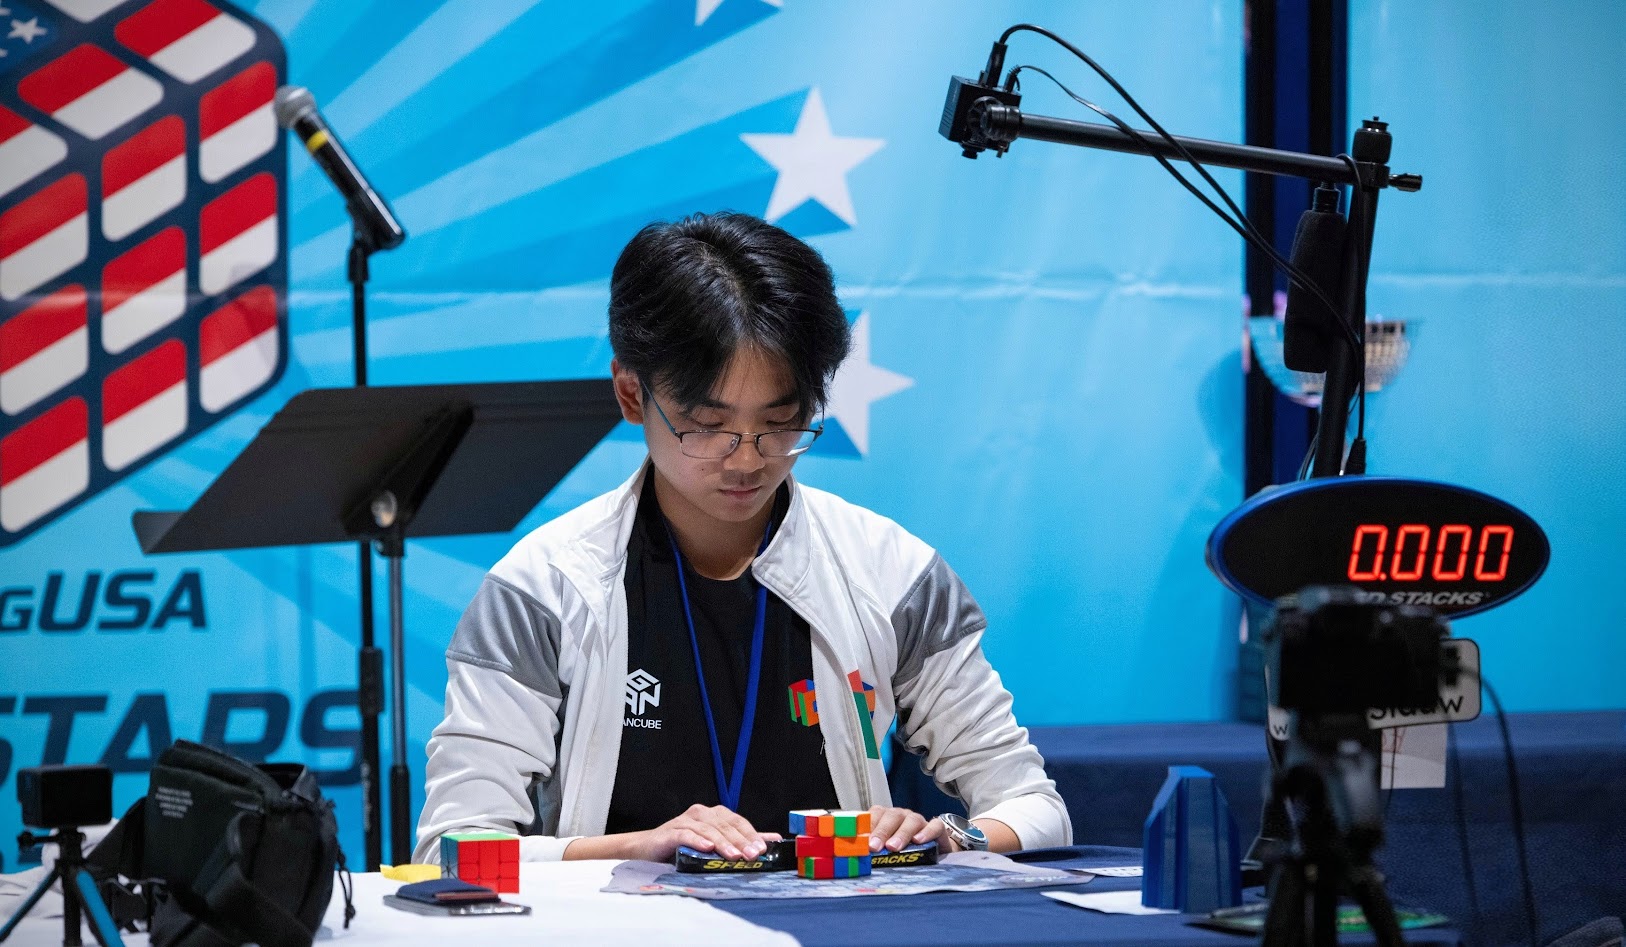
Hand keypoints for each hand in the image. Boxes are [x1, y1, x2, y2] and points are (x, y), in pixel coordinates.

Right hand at [629, 804, 780, 862]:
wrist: (649, 850)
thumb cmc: (684, 847)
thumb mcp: (716, 844)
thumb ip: (742, 841)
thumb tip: (773, 839)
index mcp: (714, 814)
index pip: (737, 821)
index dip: (751, 834)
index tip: (763, 849)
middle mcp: (701, 813)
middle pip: (725, 826)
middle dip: (741, 841)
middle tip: (752, 855)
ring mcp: (685, 820)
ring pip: (708, 830)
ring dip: (723, 843)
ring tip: (735, 856)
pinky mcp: (671, 831)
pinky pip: (686, 834)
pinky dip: (697, 841)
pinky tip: (707, 849)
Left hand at [866, 806, 944, 852]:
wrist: (934, 853)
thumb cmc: (904, 852)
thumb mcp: (886, 852)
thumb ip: (874, 852)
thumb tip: (857, 859)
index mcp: (886, 818)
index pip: (875, 815)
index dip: (867, 827)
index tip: (861, 841)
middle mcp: (902, 817)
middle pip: (891, 816)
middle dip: (882, 831)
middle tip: (874, 847)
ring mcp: (920, 821)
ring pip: (912, 820)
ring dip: (902, 833)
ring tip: (894, 847)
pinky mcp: (937, 828)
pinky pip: (934, 826)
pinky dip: (927, 832)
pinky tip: (919, 841)